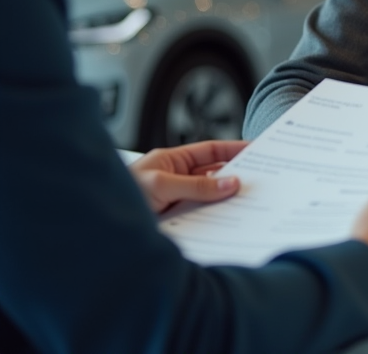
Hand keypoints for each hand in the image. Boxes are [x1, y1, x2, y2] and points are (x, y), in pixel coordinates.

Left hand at [129, 139, 248, 213]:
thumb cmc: (118, 197)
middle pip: (213, 175)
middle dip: (235, 176)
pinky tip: (226, 223)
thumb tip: (231, 182)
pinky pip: (201, 217)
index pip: (210, 151)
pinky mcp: (176, 222)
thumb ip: (197, 186)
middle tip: (260, 181)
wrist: (94, 230)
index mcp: (171, 161)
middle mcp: (175, 180)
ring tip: (247, 204)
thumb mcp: (161, 185)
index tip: (257, 150)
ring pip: (209, 198)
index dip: (234, 149)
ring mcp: (176, 201)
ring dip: (225, 201)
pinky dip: (214, 219)